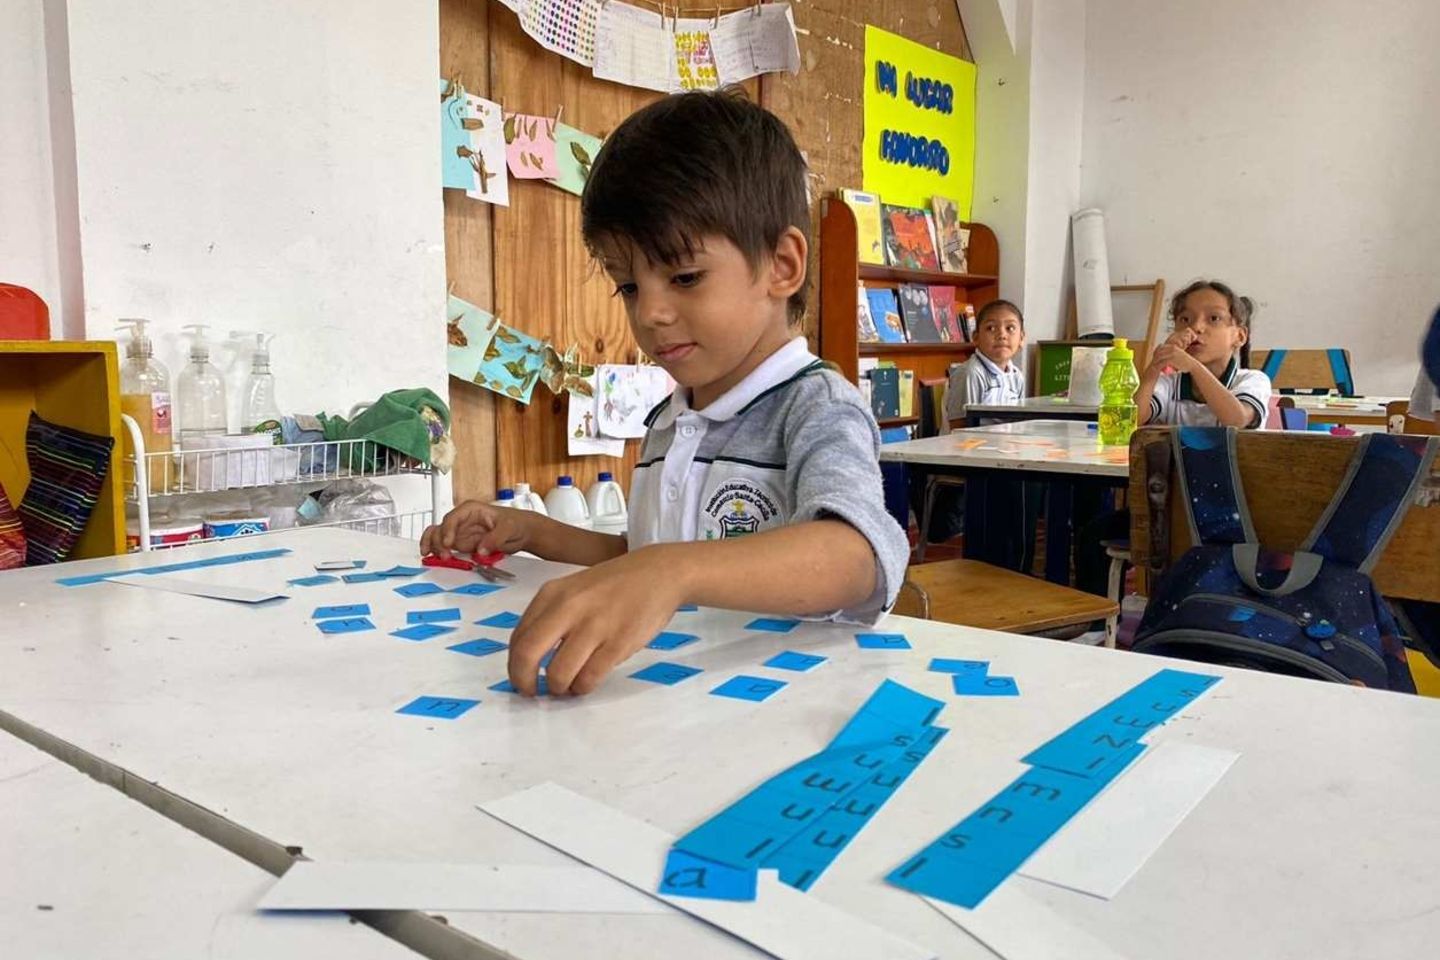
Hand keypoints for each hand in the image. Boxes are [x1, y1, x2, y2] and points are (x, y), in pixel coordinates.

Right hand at [419, 501, 529, 558]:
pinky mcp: (462, 544)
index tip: (449, 543)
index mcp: (471, 510)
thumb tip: (480, 551)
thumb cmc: (515, 522)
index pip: (452, 518)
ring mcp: (461, 533)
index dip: (448, 530)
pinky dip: (437, 551)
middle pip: (441, 528)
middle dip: (439, 542)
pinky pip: (444, 546)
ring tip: (433, 557)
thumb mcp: (508, 527)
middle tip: (445, 556)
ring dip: (434, 546)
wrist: (522, 532)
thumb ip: (494, 539)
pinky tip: (432, 557)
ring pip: (438, 537)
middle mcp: (462, 521)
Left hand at [508, 546, 685, 695]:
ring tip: (568, 686)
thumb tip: (528, 660)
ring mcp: (594, 625)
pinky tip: (586, 682)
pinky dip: (583, 687)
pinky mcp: (618, 642)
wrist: (658, 573)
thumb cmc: (613, 585)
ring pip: (559, 673)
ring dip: (559, 688)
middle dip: (524, 682)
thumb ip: (550, 618)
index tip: (522, 679)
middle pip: (528, 655)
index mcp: (552, 594)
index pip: (518, 638)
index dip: (515, 666)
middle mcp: (568, 607)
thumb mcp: (573, 590)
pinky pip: (590, 677)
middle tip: (533, 693)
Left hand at [1149, 339, 1198, 375]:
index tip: (1153, 357)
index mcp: (1173, 347)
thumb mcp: (1178, 355)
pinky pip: (1162, 362)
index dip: (1156, 353)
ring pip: (1159, 357)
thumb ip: (1172, 354)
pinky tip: (1156, 369)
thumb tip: (1166, 357)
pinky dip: (1158, 365)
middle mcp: (1172, 349)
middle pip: (1159, 352)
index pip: (1161, 348)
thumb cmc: (1185, 362)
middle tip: (1151, 362)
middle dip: (1154, 357)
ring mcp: (1171, 353)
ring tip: (1152, 366)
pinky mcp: (1171, 359)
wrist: (1192, 365)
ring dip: (1155, 362)